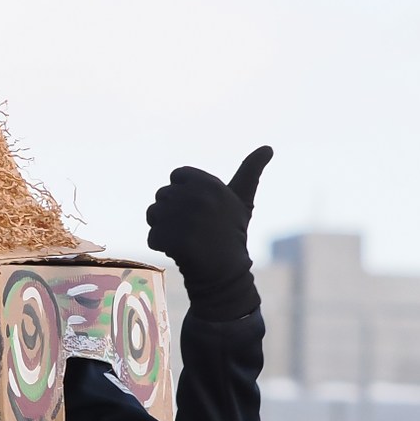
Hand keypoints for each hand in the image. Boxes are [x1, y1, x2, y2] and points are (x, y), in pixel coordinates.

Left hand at [145, 145, 271, 319]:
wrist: (227, 273)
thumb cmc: (231, 233)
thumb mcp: (242, 200)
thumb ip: (250, 172)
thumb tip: (268, 147)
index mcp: (211, 184)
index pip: (177, 175)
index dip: (183, 192)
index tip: (200, 208)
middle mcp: (198, 198)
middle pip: (162, 195)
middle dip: (172, 211)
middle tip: (194, 228)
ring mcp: (186, 219)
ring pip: (153, 214)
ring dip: (163, 228)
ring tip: (186, 238)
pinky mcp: (174, 240)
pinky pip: (152, 237)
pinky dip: (161, 246)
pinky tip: (180, 252)